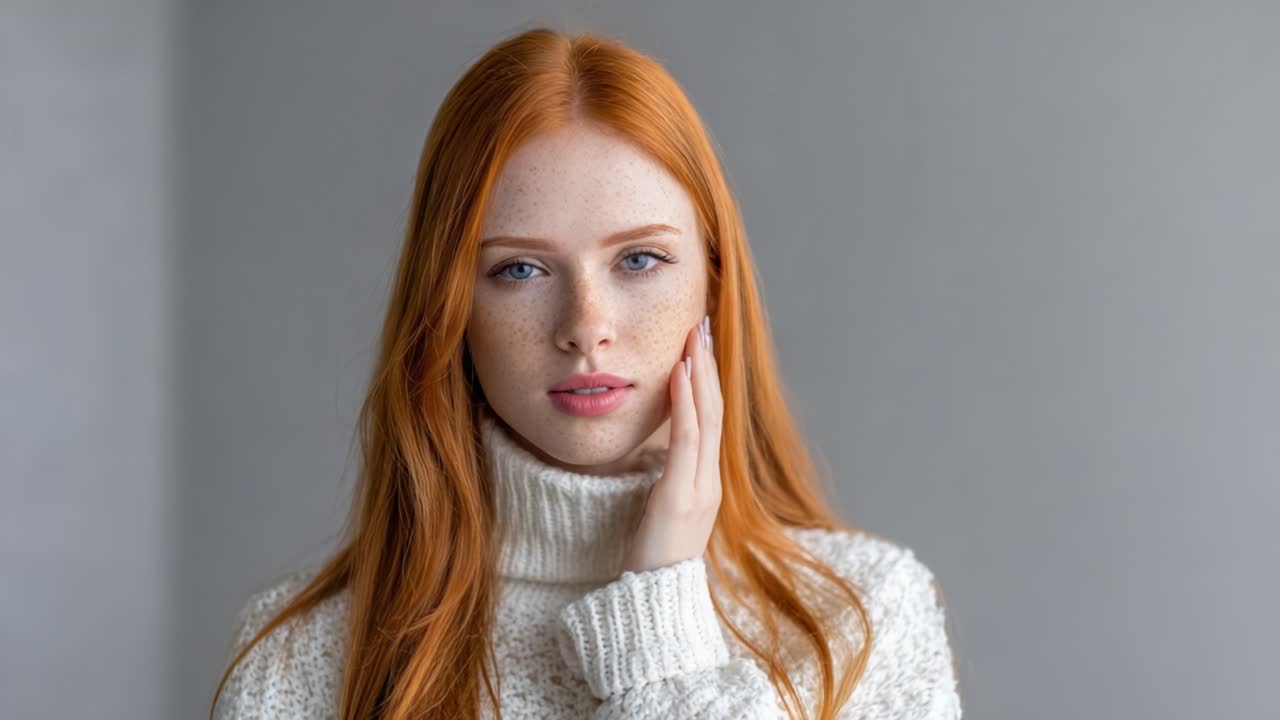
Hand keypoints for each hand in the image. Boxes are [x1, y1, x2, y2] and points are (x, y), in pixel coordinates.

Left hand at [620, 314, 722, 574]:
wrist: (654, 605)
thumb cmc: (651, 561)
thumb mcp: (659, 513)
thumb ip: (663, 482)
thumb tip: (654, 453)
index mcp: (705, 484)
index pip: (711, 422)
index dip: (708, 382)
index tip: (700, 346)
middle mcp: (709, 482)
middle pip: (715, 411)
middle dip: (708, 366)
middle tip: (703, 326)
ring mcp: (699, 488)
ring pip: (707, 418)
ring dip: (700, 373)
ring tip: (695, 337)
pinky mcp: (681, 496)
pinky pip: (687, 440)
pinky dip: (687, 403)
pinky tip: (681, 373)